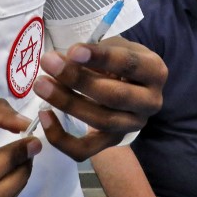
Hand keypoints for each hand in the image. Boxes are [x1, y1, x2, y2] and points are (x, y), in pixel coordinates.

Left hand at [32, 36, 166, 160]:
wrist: (131, 86)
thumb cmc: (120, 61)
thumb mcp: (116, 46)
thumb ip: (94, 51)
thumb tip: (64, 60)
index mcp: (154, 72)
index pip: (128, 65)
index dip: (100, 58)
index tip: (73, 51)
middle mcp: (150, 102)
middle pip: (114, 96)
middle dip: (78, 79)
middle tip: (49, 63)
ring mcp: (132, 126)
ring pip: (100, 121)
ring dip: (67, 102)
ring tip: (41, 84)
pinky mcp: (112, 143)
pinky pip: (85, 149)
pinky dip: (61, 137)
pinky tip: (44, 115)